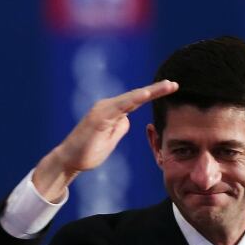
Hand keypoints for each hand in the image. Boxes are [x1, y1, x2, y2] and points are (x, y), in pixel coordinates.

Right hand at [51, 80, 178, 174]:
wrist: (69, 161)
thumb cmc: (89, 151)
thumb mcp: (111, 140)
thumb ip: (119, 128)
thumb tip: (127, 119)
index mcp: (113, 112)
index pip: (137, 101)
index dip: (154, 94)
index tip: (172, 88)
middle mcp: (108, 107)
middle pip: (136, 96)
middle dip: (157, 89)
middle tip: (175, 83)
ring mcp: (102, 110)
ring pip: (130, 98)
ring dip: (149, 92)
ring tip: (167, 86)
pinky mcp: (98, 117)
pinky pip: (119, 107)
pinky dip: (133, 100)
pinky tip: (145, 95)